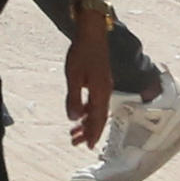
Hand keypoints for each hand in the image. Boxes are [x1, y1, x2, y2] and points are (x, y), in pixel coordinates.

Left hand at [61, 9, 115, 149]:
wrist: (91, 34)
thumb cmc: (82, 53)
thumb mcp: (74, 76)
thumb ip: (73, 98)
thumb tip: (73, 119)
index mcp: (101, 93)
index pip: (98, 119)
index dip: (93, 133)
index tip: (88, 146)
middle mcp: (105, 92)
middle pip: (98, 117)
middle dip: (88, 131)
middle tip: (76, 142)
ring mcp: (104, 86)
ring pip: (97, 110)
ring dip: (86, 122)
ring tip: (75, 132)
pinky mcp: (100, 80)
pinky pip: (95, 101)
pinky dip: (87, 110)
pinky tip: (78, 112)